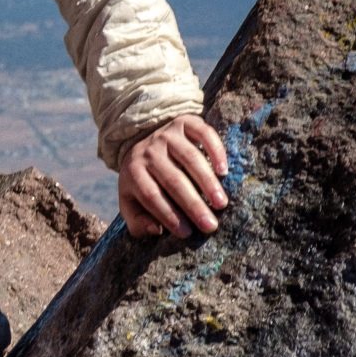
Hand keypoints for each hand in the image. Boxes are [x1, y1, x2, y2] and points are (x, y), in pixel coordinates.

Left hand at [118, 113, 228, 239]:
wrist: (145, 142)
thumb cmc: (144, 182)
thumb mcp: (131, 202)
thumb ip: (137, 221)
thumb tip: (156, 230)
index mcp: (133, 172)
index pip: (150, 195)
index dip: (168, 214)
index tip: (186, 233)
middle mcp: (148, 151)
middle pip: (172, 179)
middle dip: (192, 204)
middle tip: (211, 226)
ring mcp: (167, 135)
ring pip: (189, 158)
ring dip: (206, 182)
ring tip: (221, 203)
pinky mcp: (185, 123)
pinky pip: (202, 133)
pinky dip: (215, 150)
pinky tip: (224, 171)